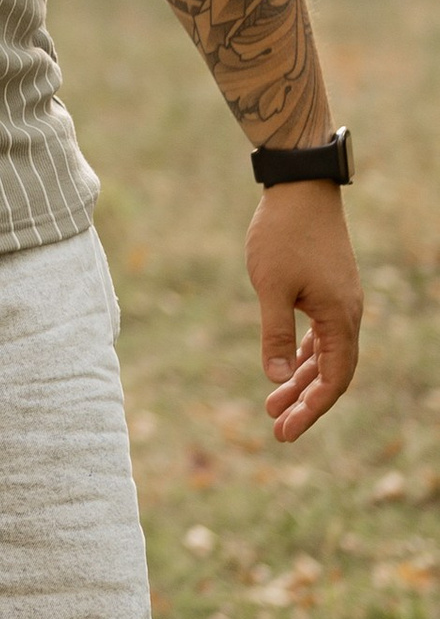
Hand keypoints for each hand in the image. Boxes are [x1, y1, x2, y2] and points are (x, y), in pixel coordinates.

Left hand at [247, 180, 362, 443]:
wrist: (300, 186)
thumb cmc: (283, 234)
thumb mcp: (270, 286)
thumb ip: (274, 333)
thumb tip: (275, 377)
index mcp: (340, 318)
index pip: (333, 379)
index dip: (311, 409)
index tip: (285, 431)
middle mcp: (347, 314)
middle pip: (332, 372)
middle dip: (306, 403)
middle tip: (277, 430)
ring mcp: (339, 301)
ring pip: (325, 354)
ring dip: (300, 380)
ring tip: (272, 406)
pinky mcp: (327, 289)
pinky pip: (321, 334)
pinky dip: (304, 355)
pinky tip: (285, 369)